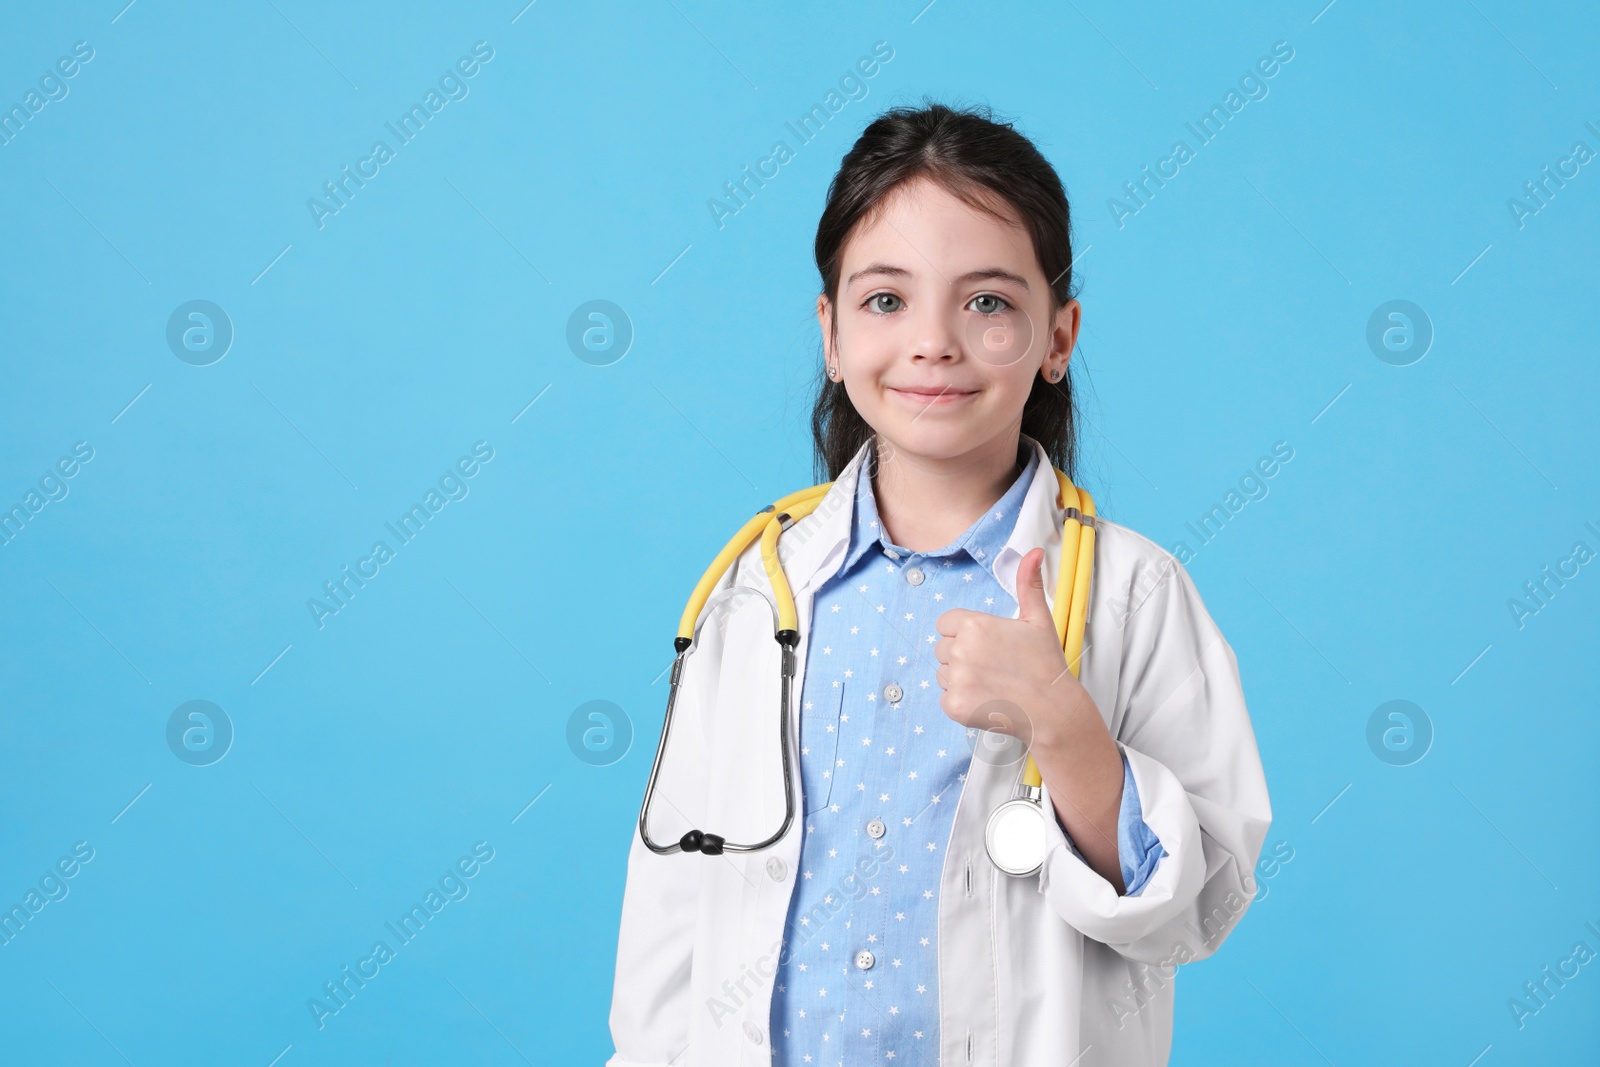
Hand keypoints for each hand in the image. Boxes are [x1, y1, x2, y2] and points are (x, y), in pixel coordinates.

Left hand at [936, 547, 1127, 888]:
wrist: (1053, 710)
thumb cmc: (1045, 664)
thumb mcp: (1038, 620)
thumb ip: (1028, 584)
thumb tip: (1034, 551)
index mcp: (974, 625)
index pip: (946, 624)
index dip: (964, 634)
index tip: (987, 645)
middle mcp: (960, 650)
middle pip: (942, 649)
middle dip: (962, 656)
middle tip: (993, 666)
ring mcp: (956, 680)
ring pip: (942, 674)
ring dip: (960, 680)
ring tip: (992, 684)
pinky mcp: (954, 706)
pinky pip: (945, 699)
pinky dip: (961, 702)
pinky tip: (987, 701)